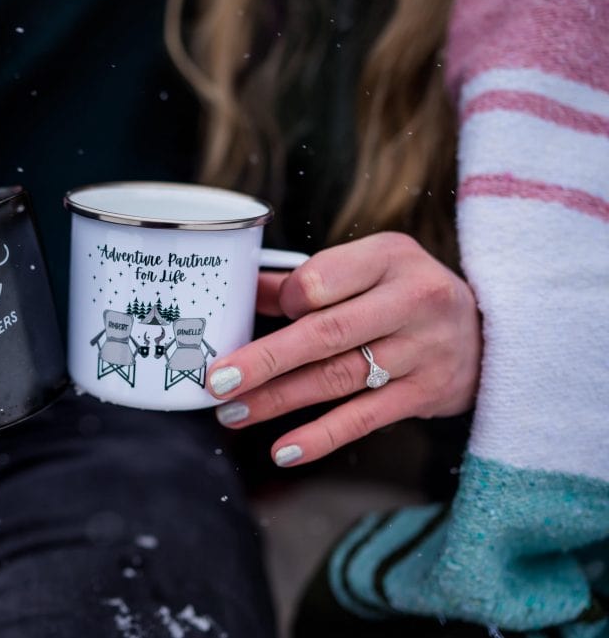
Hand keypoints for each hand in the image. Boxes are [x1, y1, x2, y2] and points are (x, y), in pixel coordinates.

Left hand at [207, 232, 480, 466]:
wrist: (489, 333)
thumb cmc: (405, 293)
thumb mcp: (367, 269)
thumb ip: (306, 280)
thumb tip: (239, 289)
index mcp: (389, 256)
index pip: (321, 278)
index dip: (283, 302)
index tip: (252, 319)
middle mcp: (411, 300)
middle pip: (324, 333)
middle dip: (263, 360)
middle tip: (217, 381)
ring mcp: (423, 350)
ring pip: (337, 378)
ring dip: (278, 400)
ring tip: (232, 413)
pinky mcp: (427, 393)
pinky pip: (364, 418)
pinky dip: (321, 437)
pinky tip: (283, 449)